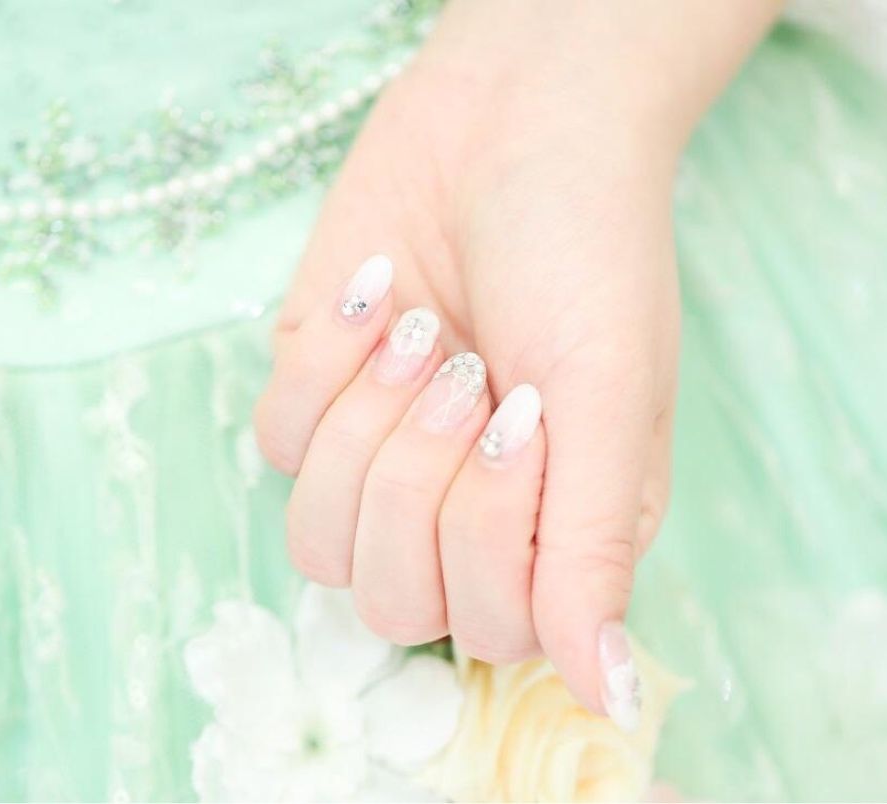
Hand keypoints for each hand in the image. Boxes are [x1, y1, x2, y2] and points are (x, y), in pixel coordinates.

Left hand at [255, 0, 778, 720]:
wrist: (512, 122)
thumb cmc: (587, 252)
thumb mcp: (609, 397)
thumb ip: (596, 551)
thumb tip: (609, 698)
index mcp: (556, 530)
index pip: (490, 629)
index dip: (484, 535)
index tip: (524, 416)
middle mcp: (468, 514)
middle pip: (392, 601)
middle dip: (418, 476)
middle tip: (471, 369)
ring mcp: (384, 461)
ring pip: (318, 545)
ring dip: (365, 429)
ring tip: (426, 337)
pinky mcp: (317, 400)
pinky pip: (276, 445)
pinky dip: (324, 364)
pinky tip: (383, 294)